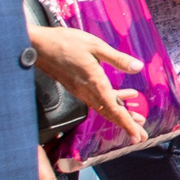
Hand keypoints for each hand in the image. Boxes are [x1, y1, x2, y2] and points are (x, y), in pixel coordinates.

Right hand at [25, 24, 146, 145]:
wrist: (37, 45)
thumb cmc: (66, 43)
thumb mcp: (96, 46)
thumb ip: (117, 59)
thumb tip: (138, 68)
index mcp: (94, 82)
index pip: (113, 109)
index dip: (127, 123)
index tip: (138, 136)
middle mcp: (86, 91)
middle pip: (110, 113)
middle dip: (127, 125)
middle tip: (142, 136)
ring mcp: (80, 90)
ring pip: (104, 107)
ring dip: (121, 114)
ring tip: (137, 119)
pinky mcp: (77, 86)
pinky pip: (97, 99)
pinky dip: (113, 101)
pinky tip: (125, 96)